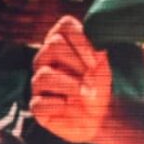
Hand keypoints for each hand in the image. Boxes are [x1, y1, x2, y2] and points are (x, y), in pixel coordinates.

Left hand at [0, 0, 80, 45]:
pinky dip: (7, 37)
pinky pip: (19, 39)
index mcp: (40, 4)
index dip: (9, 0)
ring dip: (2, 26)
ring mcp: (37, 29)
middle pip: (15, 17)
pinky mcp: (36, 38)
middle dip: (2, 14)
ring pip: (15, 29)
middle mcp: (38, 17)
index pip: (20, 2)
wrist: (71, 19)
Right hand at [30, 15, 111, 142]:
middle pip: (52, 45)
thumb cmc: (100, 87)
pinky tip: (68, 106)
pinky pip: (38, 103)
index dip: (81, 38)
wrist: (101, 118)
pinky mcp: (37, 107)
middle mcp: (47, 60)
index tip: (98, 56)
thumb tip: (98, 47)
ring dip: (71, 84)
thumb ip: (101, 55)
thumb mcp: (105, 69)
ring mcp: (39, 84)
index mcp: (63, 45)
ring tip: (87, 93)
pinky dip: (57, 105)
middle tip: (93, 74)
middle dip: (77, 61)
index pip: (64, 26)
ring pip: (43, 75)